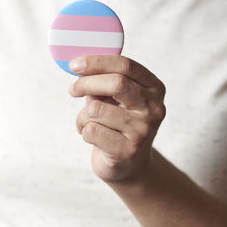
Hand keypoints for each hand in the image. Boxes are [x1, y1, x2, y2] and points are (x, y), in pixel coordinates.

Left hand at [69, 55, 165, 182]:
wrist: (128, 165)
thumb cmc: (117, 123)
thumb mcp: (115, 98)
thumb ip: (103, 81)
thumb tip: (78, 66)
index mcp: (153, 88)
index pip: (125, 65)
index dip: (96, 62)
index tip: (75, 64)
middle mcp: (153, 108)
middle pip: (116, 83)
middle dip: (86, 84)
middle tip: (73, 90)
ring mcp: (143, 131)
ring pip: (95, 109)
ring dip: (82, 116)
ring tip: (87, 122)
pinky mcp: (128, 151)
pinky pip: (91, 131)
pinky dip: (83, 131)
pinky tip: (93, 137)